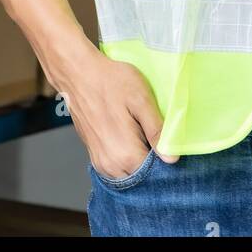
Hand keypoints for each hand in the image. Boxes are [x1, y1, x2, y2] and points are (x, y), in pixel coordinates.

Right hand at [56, 47, 178, 179]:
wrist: (79, 75)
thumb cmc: (111, 82)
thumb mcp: (142, 101)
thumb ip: (156, 131)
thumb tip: (172, 158)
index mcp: (126, 154)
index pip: (156, 173)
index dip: (167, 158)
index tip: (171, 142)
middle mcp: (111, 165)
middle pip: (142, 176)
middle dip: (154, 162)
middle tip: (159, 135)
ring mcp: (101, 163)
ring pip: (129, 174)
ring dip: (140, 161)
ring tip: (144, 134)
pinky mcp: (95, 156)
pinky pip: (118, 168)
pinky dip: (128, 159)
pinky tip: (132, 137)